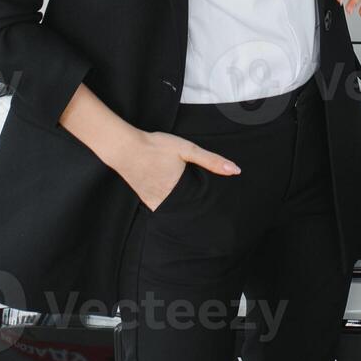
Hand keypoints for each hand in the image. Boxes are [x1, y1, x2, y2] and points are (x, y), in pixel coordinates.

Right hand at [116, 131, 239, 211]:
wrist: (125, 148)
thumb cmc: (156, 147)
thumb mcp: (187, 149)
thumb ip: (211, 160)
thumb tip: (235, 170)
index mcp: (179, 191)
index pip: (200, 207)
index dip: (210, 209)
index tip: (220, 212)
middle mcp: (166, 201)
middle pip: (188, 212)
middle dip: (199, 212)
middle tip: (212, 213)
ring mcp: (155, 202)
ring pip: (175, 212)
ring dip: (185, 211)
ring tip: (196, 208)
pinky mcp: (146, 200)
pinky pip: (162, 208)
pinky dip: (171, 207)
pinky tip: (176, 201)